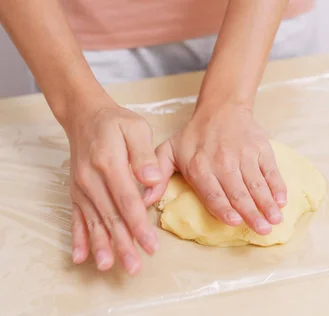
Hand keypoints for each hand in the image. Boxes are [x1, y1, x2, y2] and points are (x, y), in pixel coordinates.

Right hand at [65, 100, 160, 273]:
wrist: (85, 116)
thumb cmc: (116, 122)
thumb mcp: (135, 128)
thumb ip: (144, 154)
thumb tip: (152, 178)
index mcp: (109, 163)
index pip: (127, 201)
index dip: (138, 224)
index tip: (150, 244)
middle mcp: (91, 179)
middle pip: (110, 216)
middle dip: (123, 243)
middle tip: (135, 266)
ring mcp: (81, 188)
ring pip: (94, 221)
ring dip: (102, 246)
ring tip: (110, 266)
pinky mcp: (76, 193)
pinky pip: (76, 218)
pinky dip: (78, 238)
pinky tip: (80, 257)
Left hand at [145, 104, 286, 234]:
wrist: (222, 107)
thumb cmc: (194, 135)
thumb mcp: (169, 150)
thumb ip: (158, 175)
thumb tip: (143, 200)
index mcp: (200, 166)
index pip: (213, 191)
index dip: (224, 207)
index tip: (234, 222)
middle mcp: (222, 161)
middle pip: (238, 191)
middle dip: (251, 212)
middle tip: (261, 230)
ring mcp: (244, 155)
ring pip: (257, 183)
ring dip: (267, 203)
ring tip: (275, 220)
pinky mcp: (261, 149)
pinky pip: (271, 170)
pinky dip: (278, 185)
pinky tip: (282, 200)